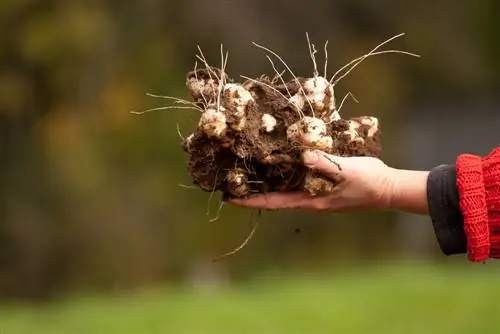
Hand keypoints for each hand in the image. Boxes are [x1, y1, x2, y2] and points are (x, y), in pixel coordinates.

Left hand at [228, 150, 397, 211]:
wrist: (388, 189)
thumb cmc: (368, 182)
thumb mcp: (346, 171)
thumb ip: (324, 163)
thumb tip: (303, 155)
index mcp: (310, 201)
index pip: (273, 203)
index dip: (251, 201)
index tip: (230, 197)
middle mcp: (309, 200)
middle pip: (275, 198)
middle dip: (254, 192)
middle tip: (234, 181)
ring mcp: (316, 195)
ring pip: (285, 190)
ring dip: (268, 184)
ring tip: (250, 172)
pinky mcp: (323, 188)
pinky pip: (298, 183)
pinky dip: (285, 176)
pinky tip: (282, 165)